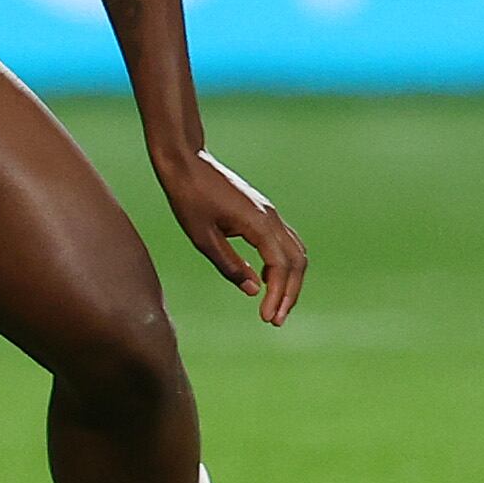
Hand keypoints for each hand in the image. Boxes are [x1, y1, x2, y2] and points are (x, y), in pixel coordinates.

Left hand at [158, 147, 307, 325]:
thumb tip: (254, 291)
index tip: (267, 318)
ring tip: (275, 305)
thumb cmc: (189, 197)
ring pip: (295, 252)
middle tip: (275, 320)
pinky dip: (283, 264)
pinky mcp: (262, 212)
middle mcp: (271, 218)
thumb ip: (229, 265)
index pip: (280, 267)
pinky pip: (284, 242)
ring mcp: (269, 214)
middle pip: (297, 262)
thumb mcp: (202, 237)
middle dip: (290, 293)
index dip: (277, 295)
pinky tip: (265, 278)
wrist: (186, 162)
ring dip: (289, 280)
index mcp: (259, 224)